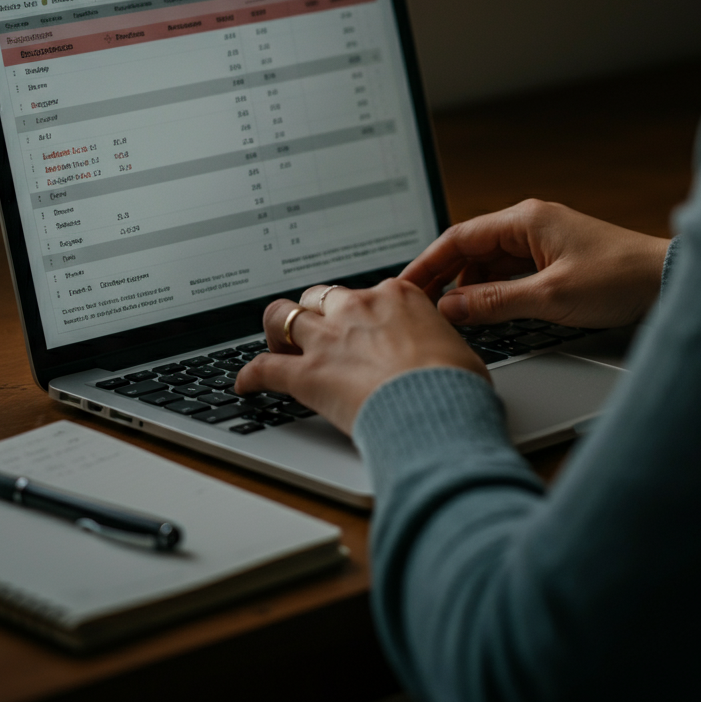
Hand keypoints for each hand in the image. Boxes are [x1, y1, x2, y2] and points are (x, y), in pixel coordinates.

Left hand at [233, 280, 487, 435]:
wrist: (437, 408)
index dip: (358, 311)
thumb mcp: (456, 350)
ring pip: (282, 317)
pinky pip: (265, 368)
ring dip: (277, 330)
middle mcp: (356, 308)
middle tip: (315, 331)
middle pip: (319, 297)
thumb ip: (435, 342)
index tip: (359, 324)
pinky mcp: (308, 374)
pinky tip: (244, 384)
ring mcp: (328, 339)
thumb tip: (440, 355)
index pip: (365, 293)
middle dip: (314, 312)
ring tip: (275, 343)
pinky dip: (250, 376)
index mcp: (395, 296)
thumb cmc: (455, 384)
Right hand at [400, 199, 669, 327]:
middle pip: (469, 249)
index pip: (458, 238)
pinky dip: (493, 291)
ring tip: (451, 315)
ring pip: (489, 263)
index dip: (427, 264)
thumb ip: (494, 302)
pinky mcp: (553, 259)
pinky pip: (509, 272)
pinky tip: (485, 312)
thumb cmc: (620, 278)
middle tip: (421, 306)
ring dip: (469, 287)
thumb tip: (450, 307)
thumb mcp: (549, 297)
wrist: (669, 281)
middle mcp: (530, 224)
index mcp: (524, 220)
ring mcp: (542, 241)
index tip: (405, 286)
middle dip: (444, 278)